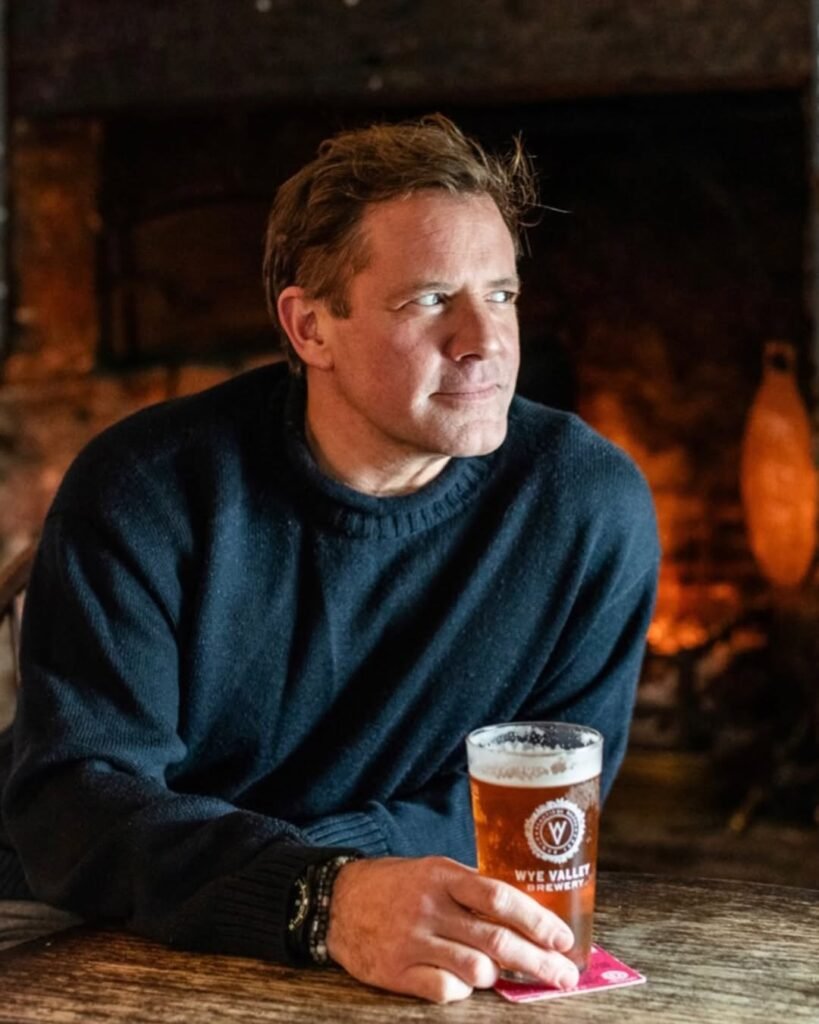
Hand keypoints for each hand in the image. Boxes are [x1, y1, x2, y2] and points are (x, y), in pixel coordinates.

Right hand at [325, 856, 578, 1002]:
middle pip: (497, 940)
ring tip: (502, 975)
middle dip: (539, 962)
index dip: (537, 921)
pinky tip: (462, 981)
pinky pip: (446, 991)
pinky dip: (463, 990)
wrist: (336, 900)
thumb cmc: (395, 885)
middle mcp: (430, 908)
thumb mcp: (433, 872)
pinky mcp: (396, 972)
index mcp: (443, 876)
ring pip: (476, 970)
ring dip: (498, 977)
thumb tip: (525, 915)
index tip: (563, 939)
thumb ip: (472, 890)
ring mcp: (412, 941)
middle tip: (564, 975)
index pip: (500, 898)